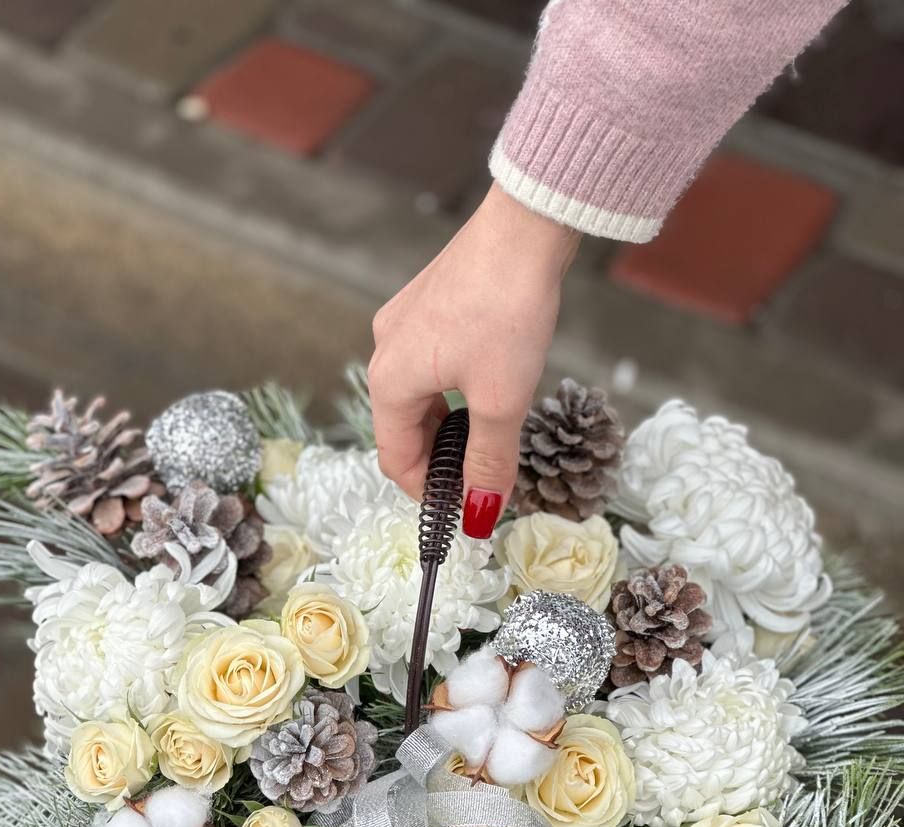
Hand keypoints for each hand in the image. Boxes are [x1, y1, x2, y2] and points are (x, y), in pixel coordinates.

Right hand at [368, 182, 580, 536]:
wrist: (525, 226)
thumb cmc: (507, 313)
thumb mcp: (501, 402)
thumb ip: (489, 464)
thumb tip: (479, 516)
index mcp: (390, 380)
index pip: (394, 458)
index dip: (428, 492)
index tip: (465, 509)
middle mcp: (385, 350)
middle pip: (403, 428)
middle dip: (439, 460)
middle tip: (482, 480)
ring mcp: (404, 322)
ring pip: (420, 396)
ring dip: (449, 426)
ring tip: (490, 439)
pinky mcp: (429, 303)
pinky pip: (432, 365)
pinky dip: (454, 391)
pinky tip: (488, 390)